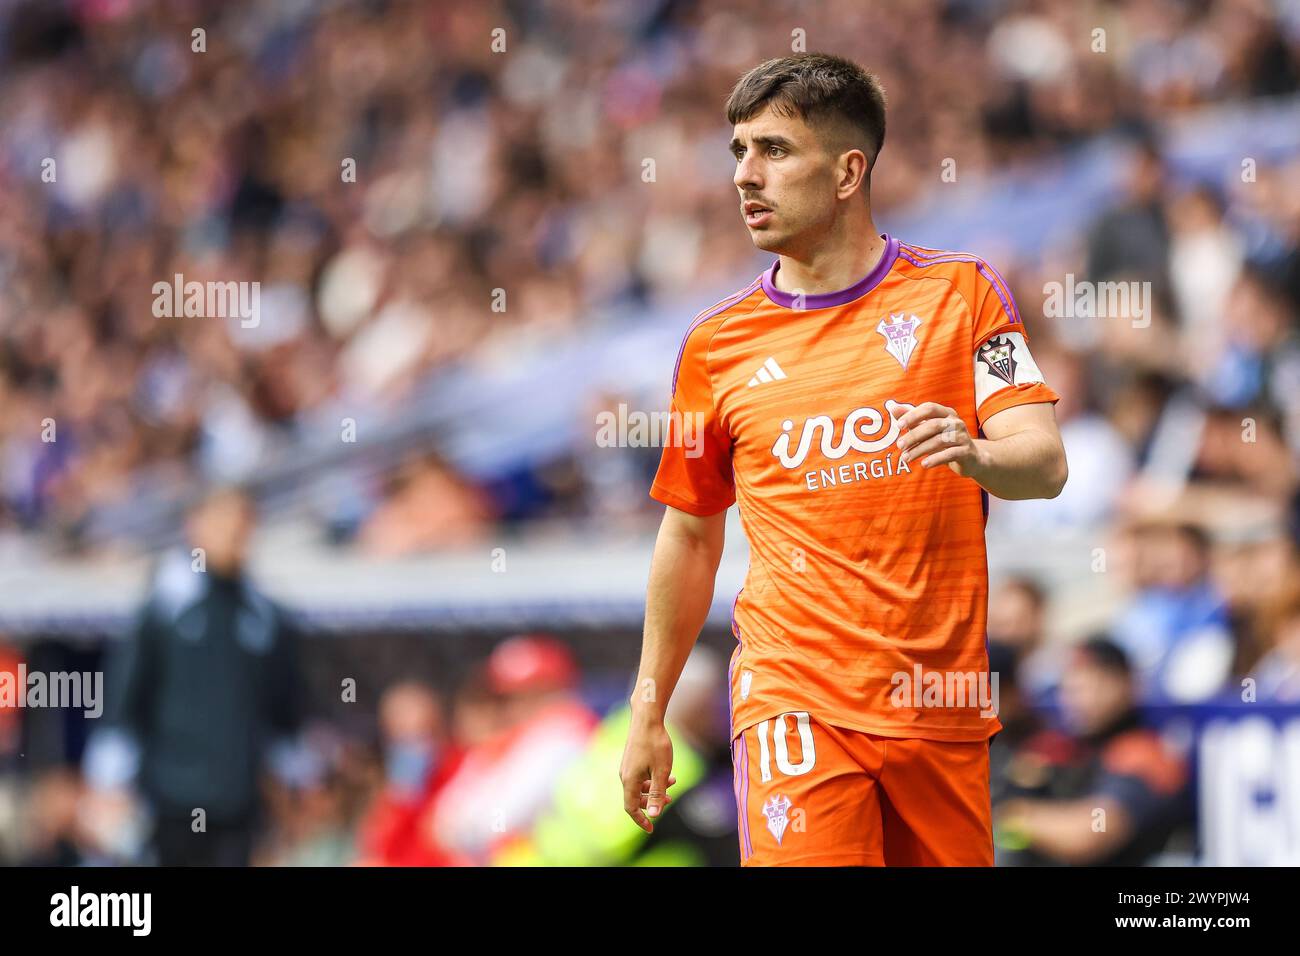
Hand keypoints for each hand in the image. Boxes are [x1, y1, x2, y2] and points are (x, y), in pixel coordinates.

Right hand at [619, 714, 675, 832]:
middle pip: (635, 798)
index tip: (651, 828)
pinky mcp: (631, 758)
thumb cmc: (655, 744)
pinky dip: (652, 779)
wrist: (647, 718)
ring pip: (639, 786)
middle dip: (652, 803)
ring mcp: (627, 766)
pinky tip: (666, 772)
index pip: (631, 808)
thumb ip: (657, 794)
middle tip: (669, 800)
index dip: (640, 820)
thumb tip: (654, 815)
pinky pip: (640, 776)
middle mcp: (625, 775)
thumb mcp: (661, 772)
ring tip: (672, 782)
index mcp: (629, 781)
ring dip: (654, 789)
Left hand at [895, 402, 986, 477]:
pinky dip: (935, 459)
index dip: (914, 415)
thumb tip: (893, 407)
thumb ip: (912, 418)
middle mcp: (956, 422)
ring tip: (906, 458)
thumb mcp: (928, 428)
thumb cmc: (944, 441)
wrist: (971, 458)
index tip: (899, 425)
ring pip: (939, 441)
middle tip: (899, 445)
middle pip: (933, 425)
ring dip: (919, 450)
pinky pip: (949, 454)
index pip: (929, 408)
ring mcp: (962, 437)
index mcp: (946, 413)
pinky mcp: (966, 452)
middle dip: (914, 435)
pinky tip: (923, 464)